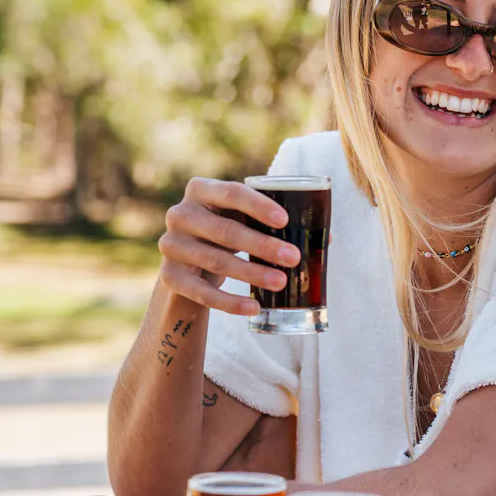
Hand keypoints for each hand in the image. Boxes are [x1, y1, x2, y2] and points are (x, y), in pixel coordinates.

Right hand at [158, 177, 301, 314]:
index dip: (258, 206)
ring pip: (216, 261)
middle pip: (225, 231)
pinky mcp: (169, 276)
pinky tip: (253, 307)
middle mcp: (180, 214)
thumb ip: (273, 221)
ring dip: (252, 273)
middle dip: (263, 246)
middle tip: (294, 258)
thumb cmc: (225, 233)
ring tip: (281, 282)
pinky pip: (202, 292)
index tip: (285, 220)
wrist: (188, 263)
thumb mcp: (241, 218)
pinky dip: (229, 302)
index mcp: (201, 189)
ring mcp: (171, 245)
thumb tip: (326, 238)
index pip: (231, 193)